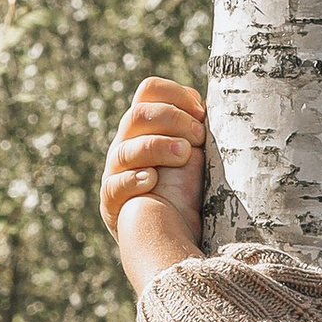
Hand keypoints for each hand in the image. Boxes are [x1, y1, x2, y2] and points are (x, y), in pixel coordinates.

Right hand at [103, 76, 206, 255]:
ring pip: (126, 149)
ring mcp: (115, 171)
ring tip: (184, 155)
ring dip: (158, 147)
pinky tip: (151, 179)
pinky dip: (133, 179)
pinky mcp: (111, 199)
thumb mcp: (196, 151)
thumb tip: (211, 104)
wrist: (169, 231)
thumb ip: (197, 126)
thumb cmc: (187, 186)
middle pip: (137, 114)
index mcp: (145, 125)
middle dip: (172, 120)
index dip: (175, 94)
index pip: (149, 90)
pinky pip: (115, 185)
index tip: (201, 111)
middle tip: (198, 137)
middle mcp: (126, 142)